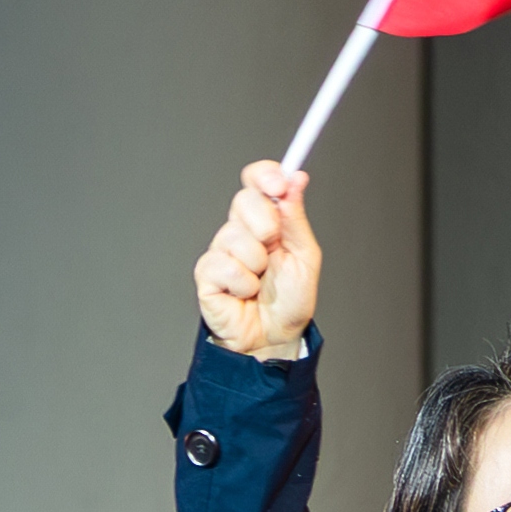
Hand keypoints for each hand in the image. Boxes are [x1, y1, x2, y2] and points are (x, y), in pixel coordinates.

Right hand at [194, 158, 318, 361]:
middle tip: (273, 248)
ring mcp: (221, 251)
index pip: (257, 181)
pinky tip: (243, 294)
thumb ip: (295, 217)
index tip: (279, 183)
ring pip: (236, 237)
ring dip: (257, 264)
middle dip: (266, 225)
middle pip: (243, 200)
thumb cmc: (290, 299)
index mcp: (266, 219)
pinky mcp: (206, 274)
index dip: (265, 175)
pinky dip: (241, 283)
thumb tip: (296, 178)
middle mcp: (241, 230)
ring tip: (260, 282)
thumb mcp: (304, 254)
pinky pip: (224, 265)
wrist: (275, 336)